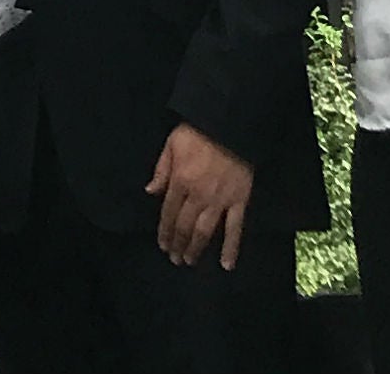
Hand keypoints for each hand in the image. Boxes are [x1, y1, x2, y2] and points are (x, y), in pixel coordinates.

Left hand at [146, 122, 253, 268]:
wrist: (230, 125)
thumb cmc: (198, 132)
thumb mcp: (172, 144)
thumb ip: (161, 170)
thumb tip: (150, 191)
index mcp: (180, 181)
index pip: (169, 212)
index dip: (165, 231)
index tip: (162, 245)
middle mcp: (198, 195)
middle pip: (185, 225)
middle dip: (178, 244)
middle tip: (174, 259)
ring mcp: (220, 200)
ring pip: (205, 231)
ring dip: (196, 248)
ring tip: (189, 262)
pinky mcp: (240, 201)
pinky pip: (235, 228)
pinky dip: (231, 247)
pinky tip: (227, 264)